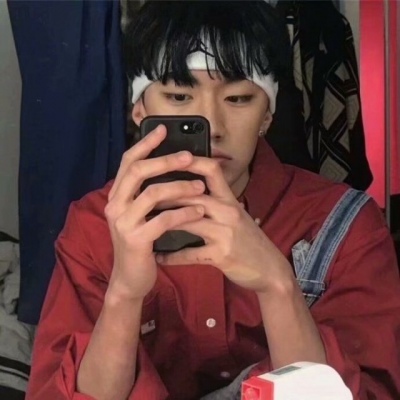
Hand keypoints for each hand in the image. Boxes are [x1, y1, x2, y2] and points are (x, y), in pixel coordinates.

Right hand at [105, 125, 205, 300]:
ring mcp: (123, 223)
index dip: (145, 144)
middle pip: (138, 171)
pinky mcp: (136, 240)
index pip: (128, 162)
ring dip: (180, 186)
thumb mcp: (138, 215)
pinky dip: (184, 212)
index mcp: (116, 196)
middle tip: (189, 155)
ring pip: (153, 193)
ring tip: (200, 185)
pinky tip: (198, 209)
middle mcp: (115, 205)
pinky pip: (164, 219)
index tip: (163, 129)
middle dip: (165, 160)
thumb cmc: (140, 243)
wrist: (130, 279)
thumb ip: (146, 194)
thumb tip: (168, 168)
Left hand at [156, 157, 294, 293]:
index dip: (191, 162)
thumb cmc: (250, 240)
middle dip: (166, 193)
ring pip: (189, 220)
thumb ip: (217, 203)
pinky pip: (191, 254)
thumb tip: (191, 193)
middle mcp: (228, 211)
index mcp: (230, 200)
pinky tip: (158, 257)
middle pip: (193, 194)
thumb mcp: (237, 216)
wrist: (270, 268)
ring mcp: (225, 233)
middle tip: (143, 194)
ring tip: (145, 221)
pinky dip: (172, 256)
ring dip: (164, 221)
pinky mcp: (221, 255)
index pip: (212, 171)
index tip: (169, 159)